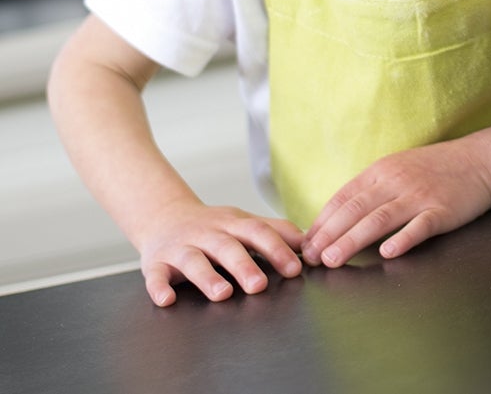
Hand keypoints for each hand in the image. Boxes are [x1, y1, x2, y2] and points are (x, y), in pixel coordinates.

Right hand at [136, 198, 303, 306]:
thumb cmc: (213, 226)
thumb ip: (274, 230)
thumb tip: (310, 241)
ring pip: (194, 260)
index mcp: (232, 224)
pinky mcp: (156, 263)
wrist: (165, 216)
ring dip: (208, 277)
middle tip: (260, 286)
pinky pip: (155, 275)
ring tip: (223, 294)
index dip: (277, 248)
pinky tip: (167, 300)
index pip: (258, 232)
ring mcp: (180, 247)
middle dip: (244, 266)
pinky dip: (159, 288)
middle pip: (227, 247)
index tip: (295, 268)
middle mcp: (207, 234)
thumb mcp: (243, 222)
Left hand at [300, 138, 490, 268]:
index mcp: (383, 171)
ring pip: (380, 219)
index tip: (305, 243)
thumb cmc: (437, 169)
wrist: (481, 160)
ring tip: (333, 260)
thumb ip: (372, 190)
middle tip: (310, 258)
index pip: (344, 197)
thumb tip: (338, 218)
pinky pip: (419, 226)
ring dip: (353, 240)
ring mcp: (420, 195)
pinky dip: (402, 239)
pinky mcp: (442, 210)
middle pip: (356, 209)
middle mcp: (397, 181)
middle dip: (329, 235)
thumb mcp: (399, 168)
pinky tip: (387, 253)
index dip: (322, 221)